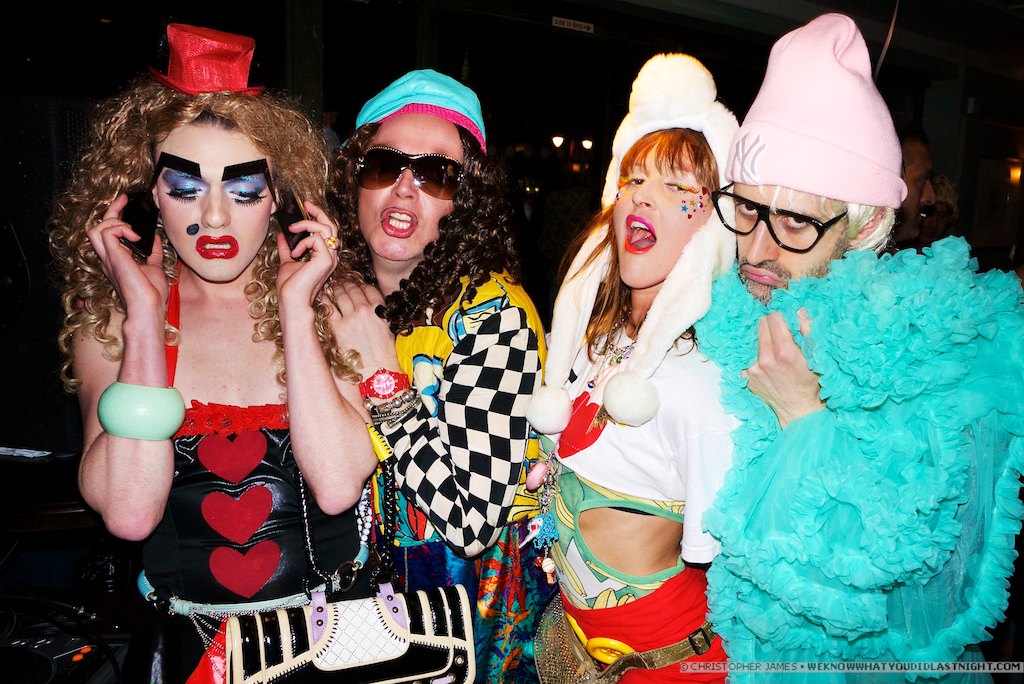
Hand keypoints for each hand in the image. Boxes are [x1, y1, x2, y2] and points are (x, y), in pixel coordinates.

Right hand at [86, 193, 167, 313]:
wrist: (148, 307)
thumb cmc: (151, 294)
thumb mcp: (153, 267)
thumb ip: (152, 253)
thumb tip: (155, 238)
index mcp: (116, 260)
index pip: (107, 234)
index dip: (115, 218)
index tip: (126, 204)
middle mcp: (108, 258)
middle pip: (97, 227)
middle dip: (111, 210)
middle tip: (124, 199)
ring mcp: (108, 257)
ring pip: (95, 228)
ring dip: (114, 221)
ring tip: (133, 229)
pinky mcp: (113, 256)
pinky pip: (107, 231)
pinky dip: (121, 228)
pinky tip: (135, 236)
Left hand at [276, 200, 339, 308]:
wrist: (292, 301)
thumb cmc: (290, 287)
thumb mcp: (287, 262)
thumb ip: (287, 249)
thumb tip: (281, 236)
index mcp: (324, 256)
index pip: (327, 231)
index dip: (318, 217)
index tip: (306, 207)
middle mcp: (330, 256)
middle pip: (331, 226)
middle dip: (318, 212)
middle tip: (306, 205)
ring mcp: (330, 258)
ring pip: (325, 229)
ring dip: (307, 224)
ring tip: (292, 230)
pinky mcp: (325, 260)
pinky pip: (317, 239)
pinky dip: (303, 242)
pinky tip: (296, 252)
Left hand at [332, 279, 398, 374]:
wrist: (379, 376)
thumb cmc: (385, 357)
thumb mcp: (388, 330)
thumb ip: (379, 315)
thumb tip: (368, 305)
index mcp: (380, 310)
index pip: (368, 288)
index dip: (360, 284)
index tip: (355, 284)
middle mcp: (364, 311)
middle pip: (352, 289)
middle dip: (345, 284)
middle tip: (339, 282)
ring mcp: (349, 319)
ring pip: (339, 295)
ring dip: (335, 289)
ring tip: (331, 288)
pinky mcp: (336, 329)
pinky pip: (327, 308)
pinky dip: (323, 301)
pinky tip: (321, 299)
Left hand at [742, 309, 823, 426]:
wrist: (798, 410)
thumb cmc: (810, 383)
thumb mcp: (815, 357)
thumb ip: (808, 331)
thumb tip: (798, 312)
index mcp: (784, 352)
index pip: (773, 318)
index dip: (781, 317)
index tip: (786, 322)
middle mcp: (765, 360)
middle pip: (761, 326)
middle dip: (771, 326)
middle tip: (781, 334)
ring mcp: (753, 370)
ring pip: (754, 341)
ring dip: (763, 341)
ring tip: (775, 350)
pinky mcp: (746, 377)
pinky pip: (747, 357)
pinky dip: (756, 356)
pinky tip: (767, 363)